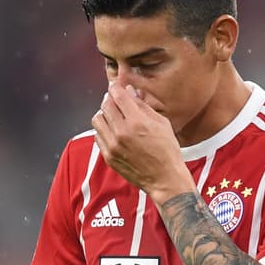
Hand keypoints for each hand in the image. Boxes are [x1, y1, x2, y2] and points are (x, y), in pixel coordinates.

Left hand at [91, 82, 194, 202]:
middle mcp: (122, 133)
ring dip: (104, 114)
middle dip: (110, 99)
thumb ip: (143, 106)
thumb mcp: (161, 123)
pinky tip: (114, 131)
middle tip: (116, 100)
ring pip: (97, 119)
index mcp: (137, 122)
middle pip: (105, 105)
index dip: (116, 87)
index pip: (118, 95)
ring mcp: (113, 146)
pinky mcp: (109, 156)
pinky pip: (98, 136)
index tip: (117, 86)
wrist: (164, 178)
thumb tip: (131, 92)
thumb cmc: (167, 150)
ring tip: (114, 116)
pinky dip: (104, 130)